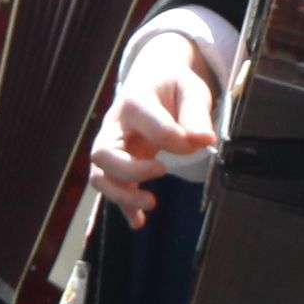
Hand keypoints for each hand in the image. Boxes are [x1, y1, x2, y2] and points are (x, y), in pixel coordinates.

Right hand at [88, 27, 223, 223]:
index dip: (177, 140)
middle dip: (130, 171)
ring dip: (122, 194)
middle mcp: (115, 126)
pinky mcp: (118, 164)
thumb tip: (203, 141)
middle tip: (161, 171)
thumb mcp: (190, 90)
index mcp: (134, 102)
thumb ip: (196, 114)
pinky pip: (112, 188)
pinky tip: (139, 221)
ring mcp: (112, 146)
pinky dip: (123, 207)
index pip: (151, 126)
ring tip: (151, 203)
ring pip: (100, 176)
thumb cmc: (172, 86)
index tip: (199, 141)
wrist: (153, 82)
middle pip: (103, 154)